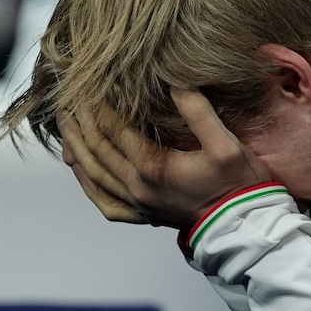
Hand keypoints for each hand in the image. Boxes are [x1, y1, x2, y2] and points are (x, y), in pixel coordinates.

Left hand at [60, 88, 274, 229]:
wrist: (244, 228)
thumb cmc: (238, 186)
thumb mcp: (226, 145)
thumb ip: (199, 112)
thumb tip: (176, 82)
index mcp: (152, 167)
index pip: (113, 130)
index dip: (97, 105)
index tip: (86, 84)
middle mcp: (137, 187)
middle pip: (96, 150)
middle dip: (79, 122)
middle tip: (66, 98)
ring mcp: (137, 204)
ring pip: (93, 174)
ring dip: (76, 147)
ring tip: (66, 126)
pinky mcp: (142, 216)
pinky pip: (103, 201)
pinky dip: (86, 183)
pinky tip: (80, 170)